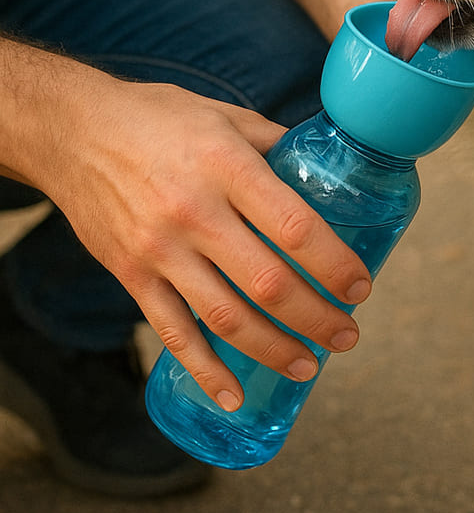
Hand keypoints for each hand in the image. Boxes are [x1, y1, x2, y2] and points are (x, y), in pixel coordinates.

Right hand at [6, 49, 371, 410]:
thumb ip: (274, 145)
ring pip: (225, 318)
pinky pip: (172, 333)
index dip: (334, 264)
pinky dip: (205, 371)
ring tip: (307, 364)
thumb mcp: (225, 116)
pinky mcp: (131, 275)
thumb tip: (326, 166)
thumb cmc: (159, 118)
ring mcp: (159, 250)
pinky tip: (233, 397)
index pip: (294, 226)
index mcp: (226, 167)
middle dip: (316, 318)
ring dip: (273, 349)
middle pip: (267, 283)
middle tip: (347, 335)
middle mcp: (194, 212)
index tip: (360, 286)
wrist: (73, 132)